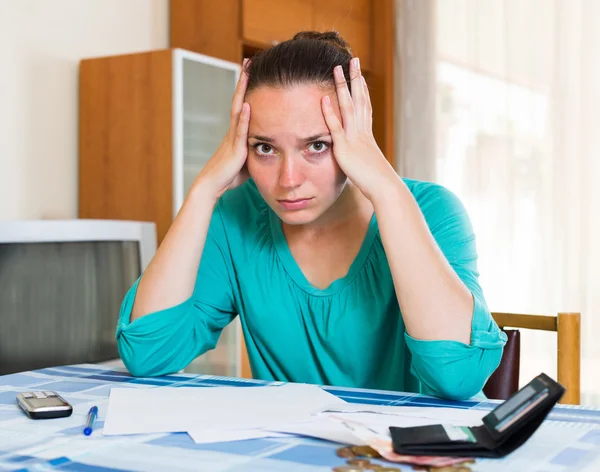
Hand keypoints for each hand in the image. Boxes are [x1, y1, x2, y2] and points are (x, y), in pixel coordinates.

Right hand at [194, 59, 250, 199]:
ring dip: (242, 91)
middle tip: (248, 61)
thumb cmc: (229, 176)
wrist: (212, 186)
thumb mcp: (248, 161)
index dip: (246, 88)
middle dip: (244, 81)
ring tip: (247, 72)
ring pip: (237, 109)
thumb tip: (272, 149)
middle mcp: (233, 131)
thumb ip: (257, 151)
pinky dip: (244, 117)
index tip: (251, 71)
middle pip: (238, 99)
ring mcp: (232, 137)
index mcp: (236, 133)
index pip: (242, 104)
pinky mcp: (235, 148)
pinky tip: (247, 104)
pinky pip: (240, 130)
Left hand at [321, 58, 397, 202]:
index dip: (362, 90)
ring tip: (337, 69)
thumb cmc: (378, 183)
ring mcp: (354, 139)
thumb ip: (362, 160)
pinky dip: (329, 112)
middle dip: (356, 79)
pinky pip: (336, 127)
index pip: (365, 108)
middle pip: (360, 99)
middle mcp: (362, 132)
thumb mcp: (368, 167)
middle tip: (353, 60)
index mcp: (367, 136)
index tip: (359, 76)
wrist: (384, 189)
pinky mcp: (345, 149)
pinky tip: (324, 98)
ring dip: (342, 87)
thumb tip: (362, 162)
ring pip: (348, 107)